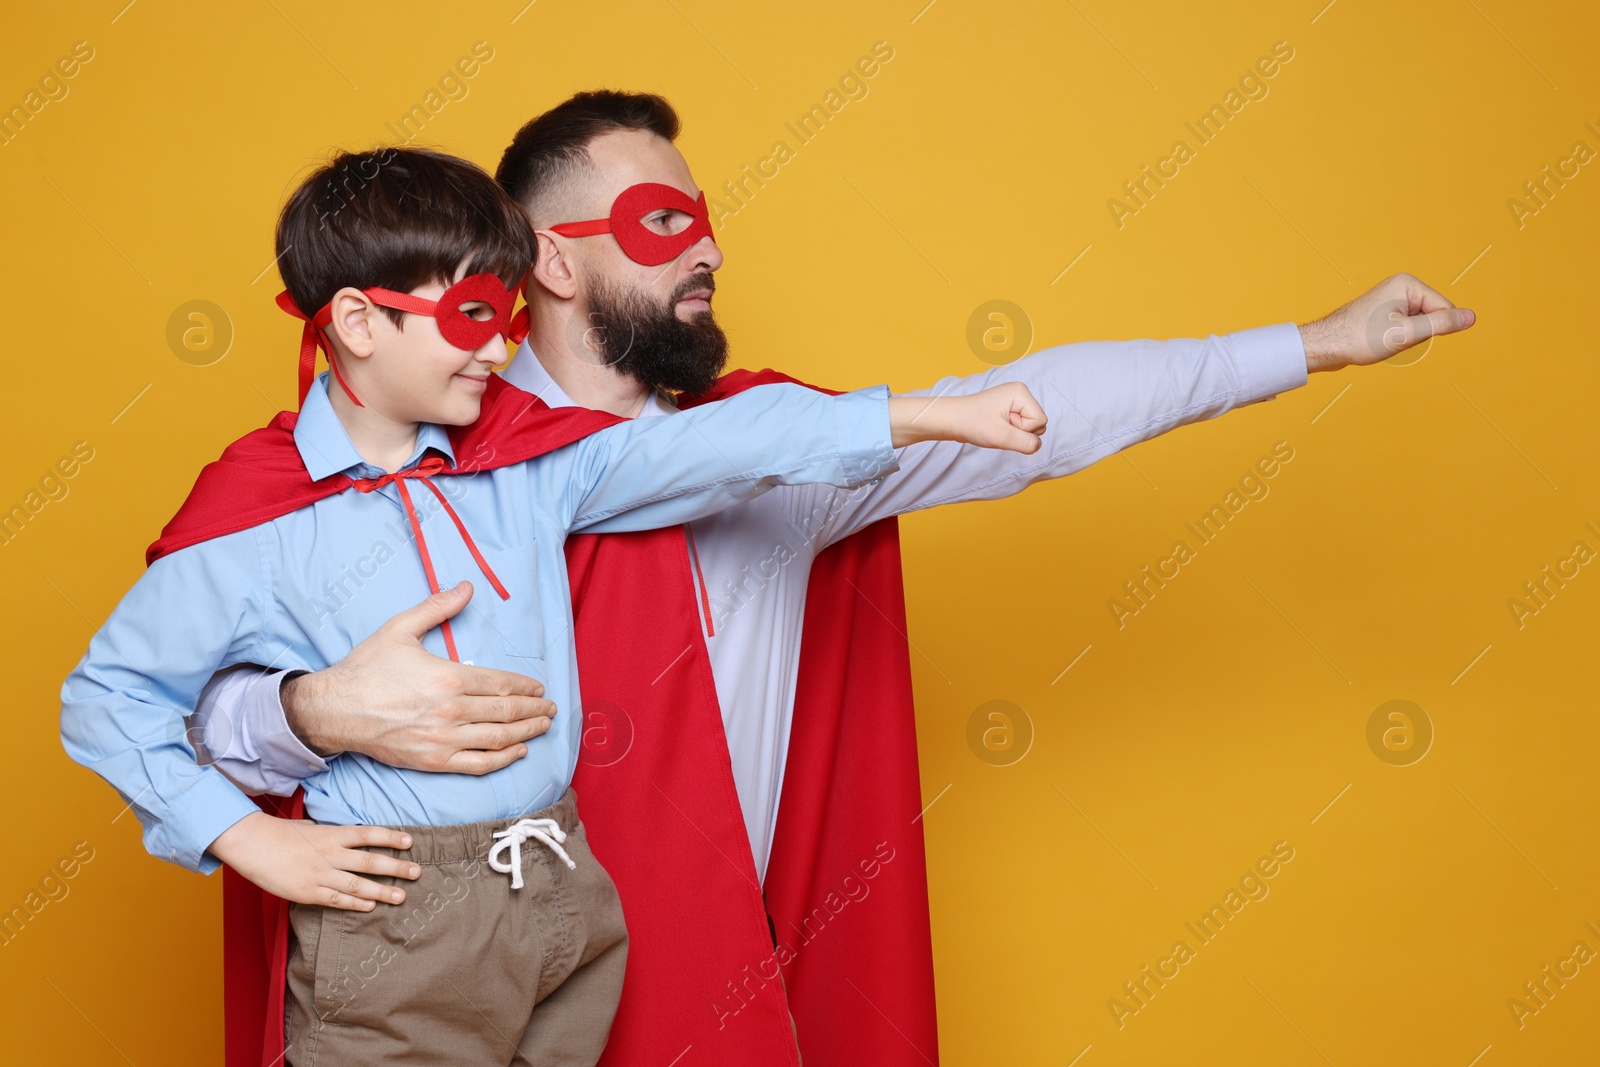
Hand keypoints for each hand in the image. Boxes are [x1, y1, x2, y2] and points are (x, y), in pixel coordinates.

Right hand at [209, 812, 420, 910]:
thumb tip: (348, 836)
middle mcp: (330, 854)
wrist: (252, 845)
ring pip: (358, 885)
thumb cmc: (281, 834)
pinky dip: (355, 904)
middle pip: (370, 861)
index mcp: (332, 834)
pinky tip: (371, 906)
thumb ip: (331, 833)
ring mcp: (320, 875)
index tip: (410, 842)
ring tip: (401, 896)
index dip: (391, 838)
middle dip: (396, 867)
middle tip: (417, 872)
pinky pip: (337, 900)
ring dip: (382, 891)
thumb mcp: (311, 827)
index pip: (369, 834)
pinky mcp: (309, 892)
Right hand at [283, 581, 555, 773]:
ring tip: (543, 727)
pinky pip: (478, 764)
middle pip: (507, 712)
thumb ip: (437, 607)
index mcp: (448, 678)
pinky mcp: (433, 761)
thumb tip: (467, 586)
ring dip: (527, 733)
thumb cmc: (366, 669)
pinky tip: (518, 752)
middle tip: (551, 709)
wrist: (334, 710)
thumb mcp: (400, 629)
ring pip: (498, 738)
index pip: (502, 684)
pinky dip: (503, 759)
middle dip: (535, 710)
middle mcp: (452, 711)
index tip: (540, 688)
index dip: (526, 687)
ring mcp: (443, 739)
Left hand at [890, 382, 1047, 452]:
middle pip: (1038, 424)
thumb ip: (1026, 443)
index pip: (1040, 421)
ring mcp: (1014, 402)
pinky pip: (1019, 429)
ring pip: (1029, 429)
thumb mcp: (1002, 436)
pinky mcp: (1008, 410)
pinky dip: (1008, 433)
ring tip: (995, 427)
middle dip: (1019, 432)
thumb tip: (1037, 446)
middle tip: (997, 427)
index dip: (1023, 430)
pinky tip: (994, 428)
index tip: (1002, 425)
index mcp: (1021, 392)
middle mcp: (1020, 394)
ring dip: (1013, 434)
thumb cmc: (972, 424)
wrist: (950, 421)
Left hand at [1299, 272, 1475, 371]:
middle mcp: (1400, 286)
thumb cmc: (1360, 338)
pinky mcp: (1384, 311)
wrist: (1325, 346)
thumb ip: (1441, 324)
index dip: (1429, 330)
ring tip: (1382, 339)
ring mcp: (1391, 298)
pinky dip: (1396, 339)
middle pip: (1431, 316)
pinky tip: (1378, 340)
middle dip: (1417, 333)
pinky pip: (1404, 328)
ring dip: (1406, 338)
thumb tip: (1471, 317)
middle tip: (1389, 338)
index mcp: (1408, 283)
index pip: (1444, 309)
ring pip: (1418, 325)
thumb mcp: (1407, 333)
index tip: (1402, 334)